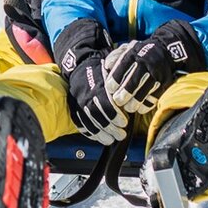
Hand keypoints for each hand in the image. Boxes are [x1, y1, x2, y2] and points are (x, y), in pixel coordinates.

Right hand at [57, 20, 124, 143]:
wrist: (81, 67)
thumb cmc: (101, 72)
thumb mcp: (112, 74)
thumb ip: (120, 87)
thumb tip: (133, 100)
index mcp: (97, 86)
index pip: (106, 104)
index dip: (115, 116)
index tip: (124, 123)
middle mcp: (86, 95)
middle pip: (98, 116)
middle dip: (110, 128)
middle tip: (121, 134)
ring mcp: (78, 102)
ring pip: (89, 122)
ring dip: (101, 133)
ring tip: (111, 140)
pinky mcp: (73, 108)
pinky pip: (80, 123)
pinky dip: (89, 132)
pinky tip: (97, 137)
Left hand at [102, 20, 205, 113]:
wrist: (165, 50)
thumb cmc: (140, 53)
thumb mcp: (127, 48)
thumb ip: (115, 56)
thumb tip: (107, 66)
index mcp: (133, 53)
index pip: (122, 66)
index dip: (115, 79)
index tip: (110, 89)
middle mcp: (145, 63)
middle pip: (133, 81)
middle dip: (124, 94)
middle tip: (118, 101)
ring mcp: (156, 73)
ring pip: (144, 91)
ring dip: (135, 102)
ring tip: (128, 107)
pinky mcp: (165, 81)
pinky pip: (155, 96)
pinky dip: (147, 104)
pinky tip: (140, 108)